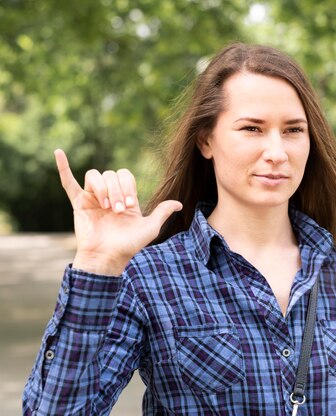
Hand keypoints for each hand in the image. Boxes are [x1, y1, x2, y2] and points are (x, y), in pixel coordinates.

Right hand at [55, 149, 181, 274]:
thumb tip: (180, 204)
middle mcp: (109, 194)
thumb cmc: (129, 245)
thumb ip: (162, 212)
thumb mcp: (150, 228)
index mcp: (125, 197)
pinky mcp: (78, 203)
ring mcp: (92, 198)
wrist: (108, 257)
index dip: (128, 186)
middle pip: (111, 174)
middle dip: (116, 190)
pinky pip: (68, 182)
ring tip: (106, 207)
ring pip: (95, 176)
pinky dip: (62, 167)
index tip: (129, 205)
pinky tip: (58, 152)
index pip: (126, 176)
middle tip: (117, 210)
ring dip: (102, 189)